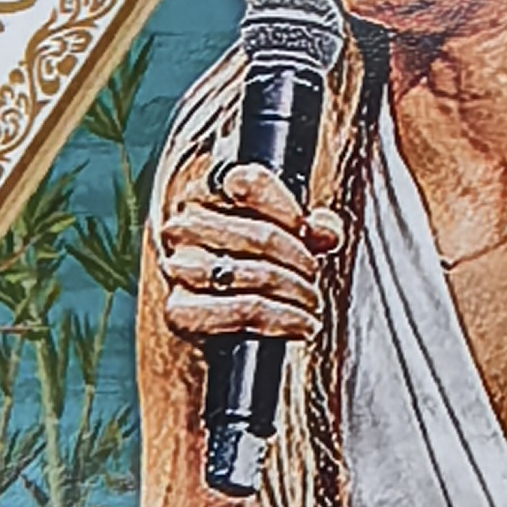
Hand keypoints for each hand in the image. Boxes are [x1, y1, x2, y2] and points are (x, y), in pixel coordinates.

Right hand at [154, 148, 346, 362]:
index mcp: (207, 193)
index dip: (287, 209)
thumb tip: (328, 233)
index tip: (306, 231)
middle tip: (313, 277)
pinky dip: (284, 319)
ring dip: (296, 293)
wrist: (210, 318)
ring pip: (258, 274)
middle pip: (262, 235)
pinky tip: (301, 324)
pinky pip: (246, 310)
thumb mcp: (284, 237)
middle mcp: (186, 226)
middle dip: (301, 261)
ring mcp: (179, 268)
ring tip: (309, 303)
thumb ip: (311, 227)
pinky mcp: (181, 310)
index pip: (250, 182)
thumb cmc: (248, 265)